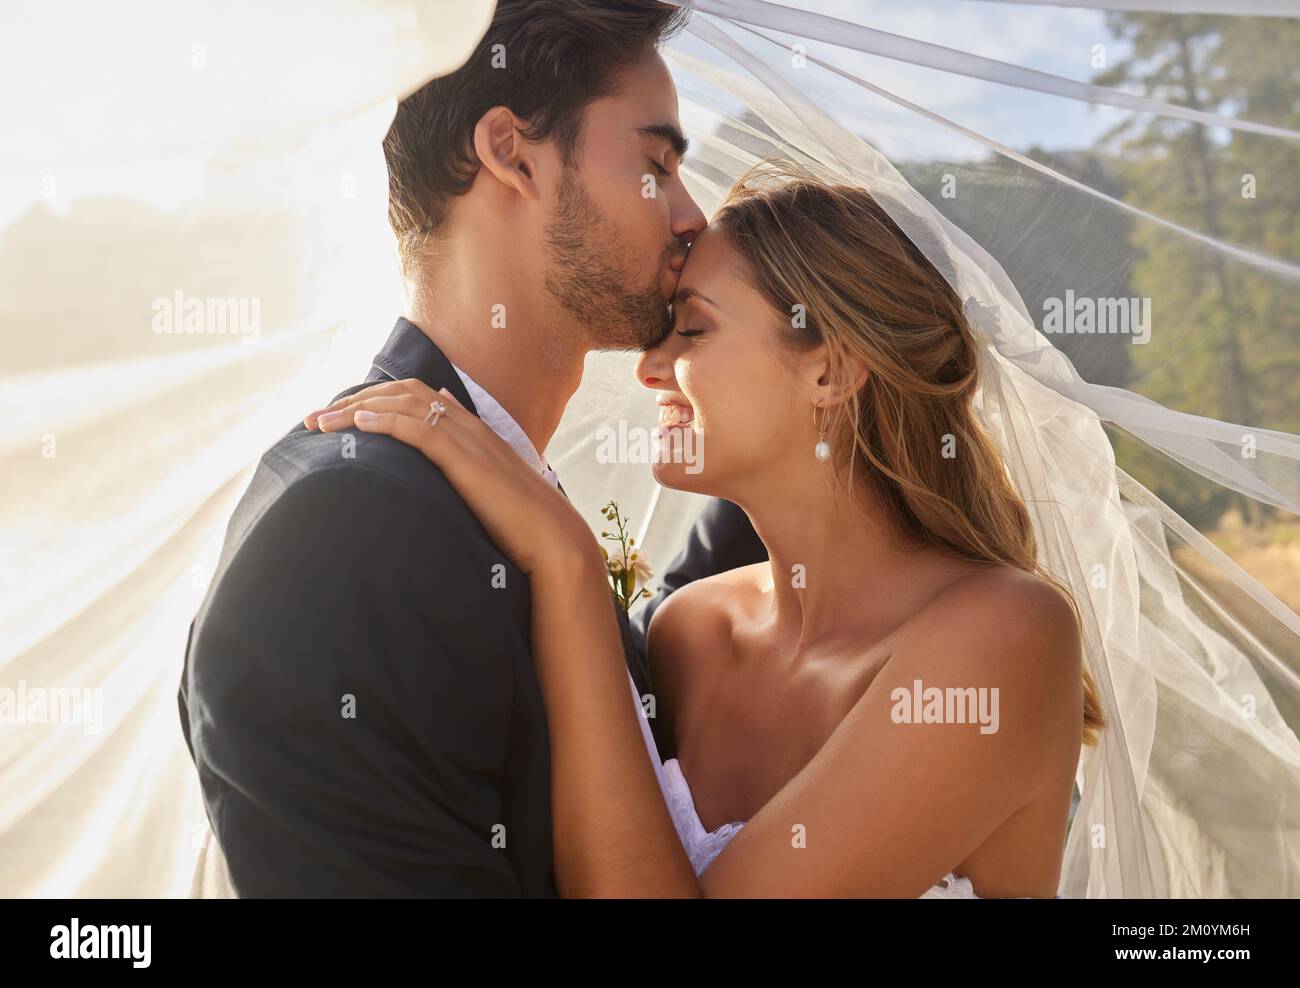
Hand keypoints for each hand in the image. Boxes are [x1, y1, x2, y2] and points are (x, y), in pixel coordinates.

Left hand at [305, 380, 598, 576]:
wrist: (552, 539)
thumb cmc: (520, 525)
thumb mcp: (486, 493)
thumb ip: (464, 476)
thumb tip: (440, 470)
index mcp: (472, 431)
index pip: (414, 397)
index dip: (373, 401)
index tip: (339, 417)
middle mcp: (468, 426)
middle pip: (401, 394)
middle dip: (353, 401)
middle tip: (315, 418)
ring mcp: (467, 439)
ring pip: (403, 406)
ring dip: (356, 410)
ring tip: (322, 422)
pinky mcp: (465, 459)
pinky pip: (418, 429)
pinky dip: (385, 421)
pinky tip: (358, 425)